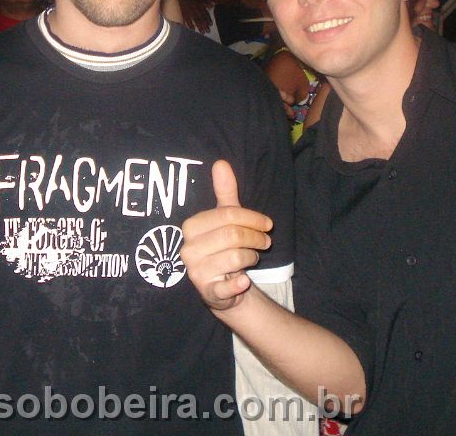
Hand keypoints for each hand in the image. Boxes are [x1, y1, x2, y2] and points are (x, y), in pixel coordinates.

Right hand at [177, 0, 211, 32]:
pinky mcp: (183, 14)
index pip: (204, 13)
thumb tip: (213, 4)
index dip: (208, 19)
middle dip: (204, 25)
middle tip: (208, 31)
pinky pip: (186, 20)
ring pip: (194, 20)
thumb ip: (206, 1)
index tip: (211, 24)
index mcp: (199, 5)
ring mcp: (188, 12)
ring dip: (199, 27)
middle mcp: (194, 9)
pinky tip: (192, 29)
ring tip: (202, 32)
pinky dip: (189, 25)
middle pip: (200, 18)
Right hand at [181, 161, 272, 311]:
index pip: (227, 215)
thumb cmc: (224, 247)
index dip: (252, 218)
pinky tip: (244, 281)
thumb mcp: (225, 219)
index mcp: (191, 227)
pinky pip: (225, 287)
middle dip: (255, 237)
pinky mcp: (207, 292)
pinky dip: (237, 284)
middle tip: (265, 241)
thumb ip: (224, 192)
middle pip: (232, 235)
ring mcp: (196, 272)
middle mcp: (188, 249)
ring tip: (252, 256)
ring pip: (235, 257)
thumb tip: (221, 163)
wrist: (222, 287)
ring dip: (252, 256)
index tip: (267, 224)